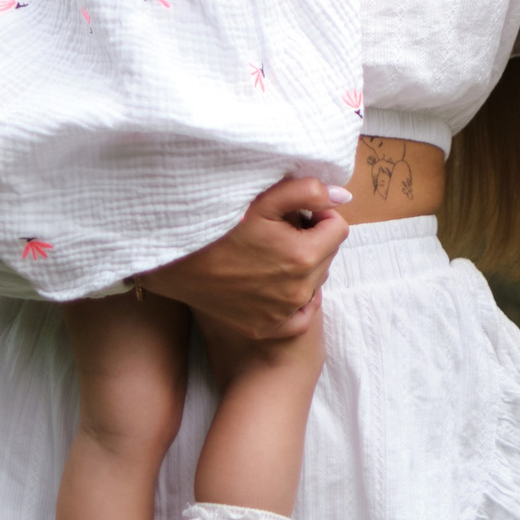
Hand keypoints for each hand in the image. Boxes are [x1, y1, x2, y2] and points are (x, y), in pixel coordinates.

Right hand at [133, 176, 349, 338]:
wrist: (176, 263)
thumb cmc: (219, 226)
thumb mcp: (264, 200)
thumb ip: (308, 192)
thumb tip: (343, 197)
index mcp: (302, 256)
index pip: (338, 228)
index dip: (321, 214)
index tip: (299, 212)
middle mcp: (298, 291)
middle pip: (327, 256)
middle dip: (312, 240)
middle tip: (281, 230)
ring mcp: (282, 313)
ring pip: (314, 283)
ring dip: (303, 267)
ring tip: (272, 253)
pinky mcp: (266, 328)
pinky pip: (300, 317)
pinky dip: (296, 302)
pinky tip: (278, 285)